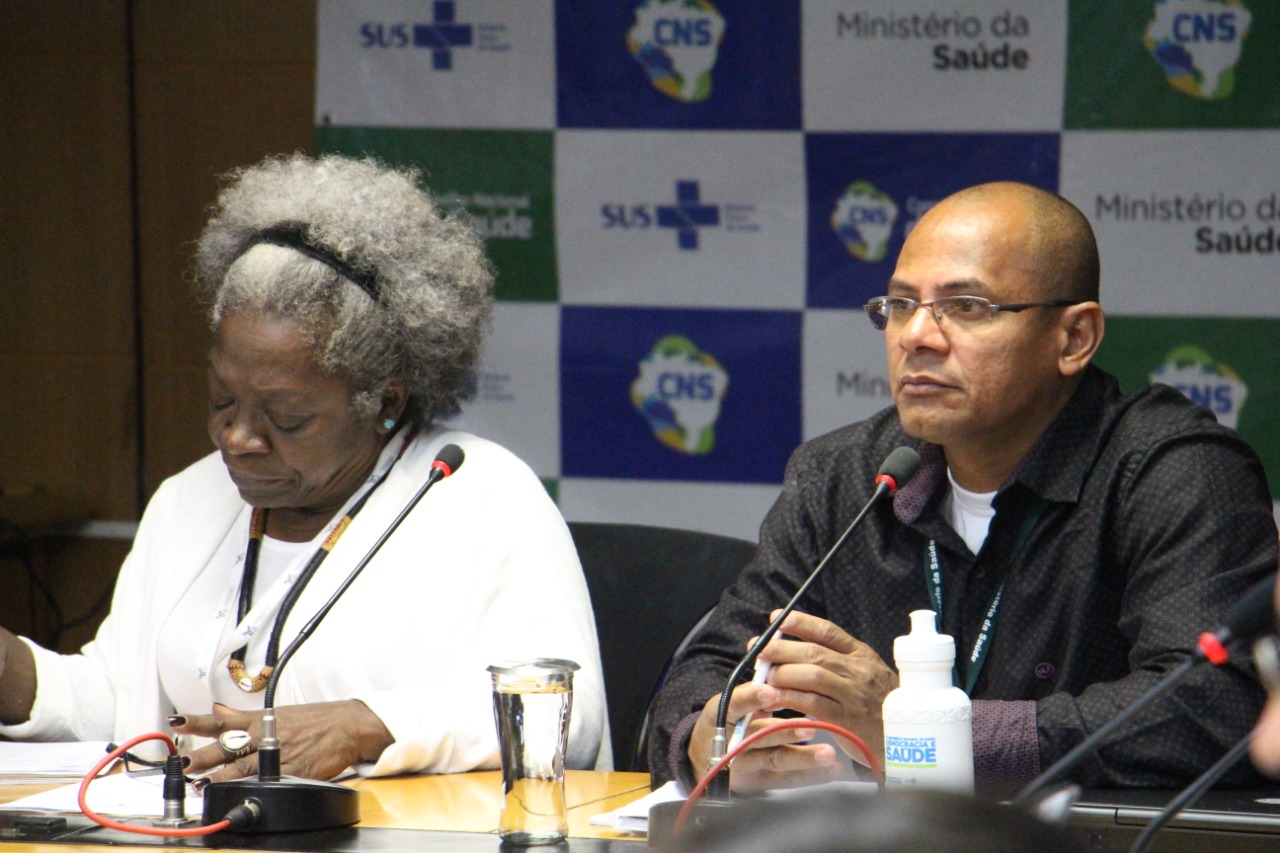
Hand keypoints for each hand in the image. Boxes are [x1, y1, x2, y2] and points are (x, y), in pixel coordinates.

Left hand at [173, 700, 393, 782]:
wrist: (348, 726)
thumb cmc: (317, 719)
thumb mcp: (277, 712)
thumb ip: (244, 716)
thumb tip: (218, 710)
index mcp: (261, 720)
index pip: (222, 720)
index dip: (198, 721)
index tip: (176, 721)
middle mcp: (265, 736)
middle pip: (227, 747)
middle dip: (203, 756)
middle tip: (183, 763)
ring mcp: (278, 755)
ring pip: (241, 768)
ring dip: (220, 778)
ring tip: (200, 785)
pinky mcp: (292, 772)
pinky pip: (267, 782)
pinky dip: (251, 790)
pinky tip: (238, 796)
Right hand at [686, 672, 843, 794]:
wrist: (707, 758)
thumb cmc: (730, 720)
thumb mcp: (733, 703)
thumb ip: (755, 688)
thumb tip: (780, 656)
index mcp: (724, 715)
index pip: (736, 705)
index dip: (752, 698)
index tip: (771, 692)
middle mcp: (733, 742)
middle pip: (759, 736)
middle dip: (786, 731)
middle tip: (810, 727)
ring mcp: (747, 765)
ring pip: (776, 761)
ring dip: (804, 757)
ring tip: (829, 753)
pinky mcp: (762, 782)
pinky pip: (789, 780)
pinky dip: (812, 775)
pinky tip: (833, 770)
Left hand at [756, 609, 897, 765]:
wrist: (907, 737)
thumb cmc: (878, 704)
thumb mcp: (866, 673)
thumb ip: (836, 660)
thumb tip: (792, 649)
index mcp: (861, 655)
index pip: (828, 631)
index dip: (800, 622)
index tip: (777, 619)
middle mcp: (859, 671)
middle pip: (814, 653)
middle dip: (781, 649)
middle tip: (759, 650)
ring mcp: (854, 695)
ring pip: (812, 676)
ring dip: (783, 674)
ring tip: (764, 676)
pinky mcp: (847, 720)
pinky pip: (812, 704)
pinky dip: (789, 699)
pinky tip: (773, 700)